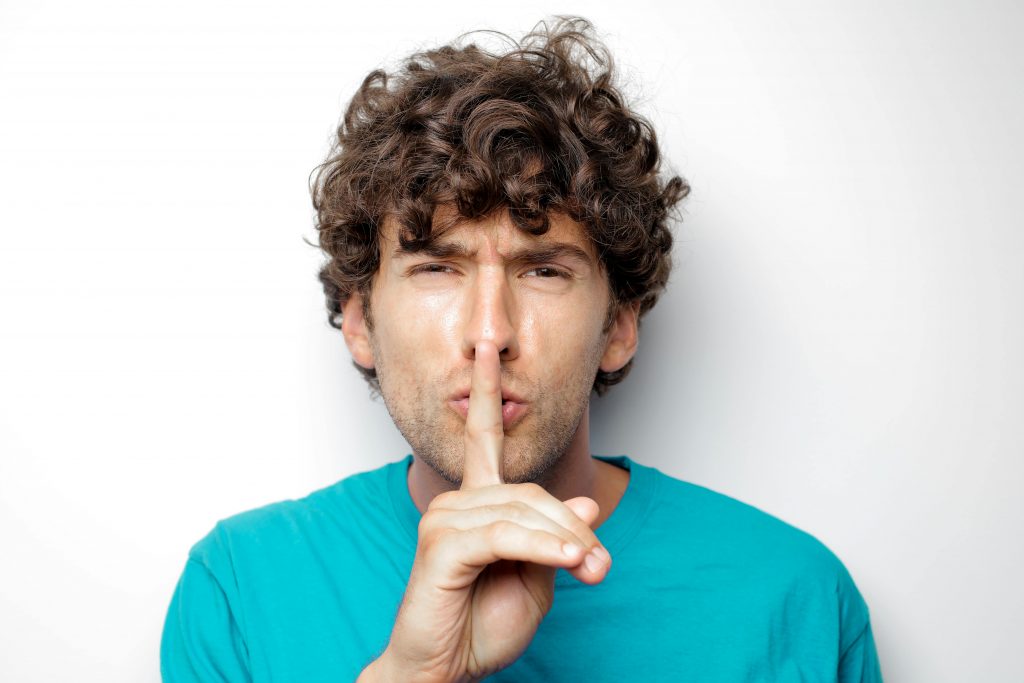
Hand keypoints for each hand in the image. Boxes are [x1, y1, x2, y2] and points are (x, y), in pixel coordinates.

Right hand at [368, 341, 611, 682]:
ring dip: (565, 543)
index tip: (488, 345)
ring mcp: (446, 519)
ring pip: (524, 511)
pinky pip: (507, 535)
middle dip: (575, 529)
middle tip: (601, 568)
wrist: (445, 671)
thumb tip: (586, 505)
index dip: (487, 387)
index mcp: (478, 502)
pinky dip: (543, 549)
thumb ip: (558, 540)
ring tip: (590, 571)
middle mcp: (458, 501)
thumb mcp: (537, 580)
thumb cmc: (483, 625)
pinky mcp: (442, 545)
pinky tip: (569, 563)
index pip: (483, 434)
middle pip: (533, 491)